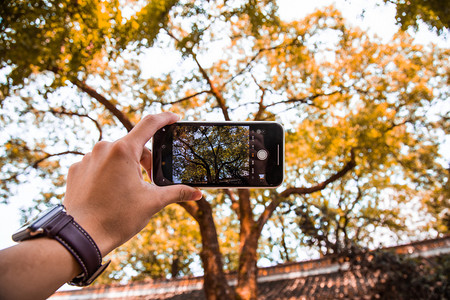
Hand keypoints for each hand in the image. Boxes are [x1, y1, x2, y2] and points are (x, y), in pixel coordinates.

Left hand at [63, 112, 201, 255]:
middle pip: (133, 145)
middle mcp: (103, 148)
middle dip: (145, 161)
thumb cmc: (117, 218)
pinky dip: (108, 173)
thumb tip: (198, 193)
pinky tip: (110, 192)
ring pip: (115, 155)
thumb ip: (177, 192)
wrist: (81, 236)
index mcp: (123, 150)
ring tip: (128, 190)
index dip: (165, 119)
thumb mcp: (152, 203)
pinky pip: (98, 164)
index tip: (174, 118)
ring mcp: (87, 158)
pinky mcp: (76, 170)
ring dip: (126, 167)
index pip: (149, 124)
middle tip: (150, 181)